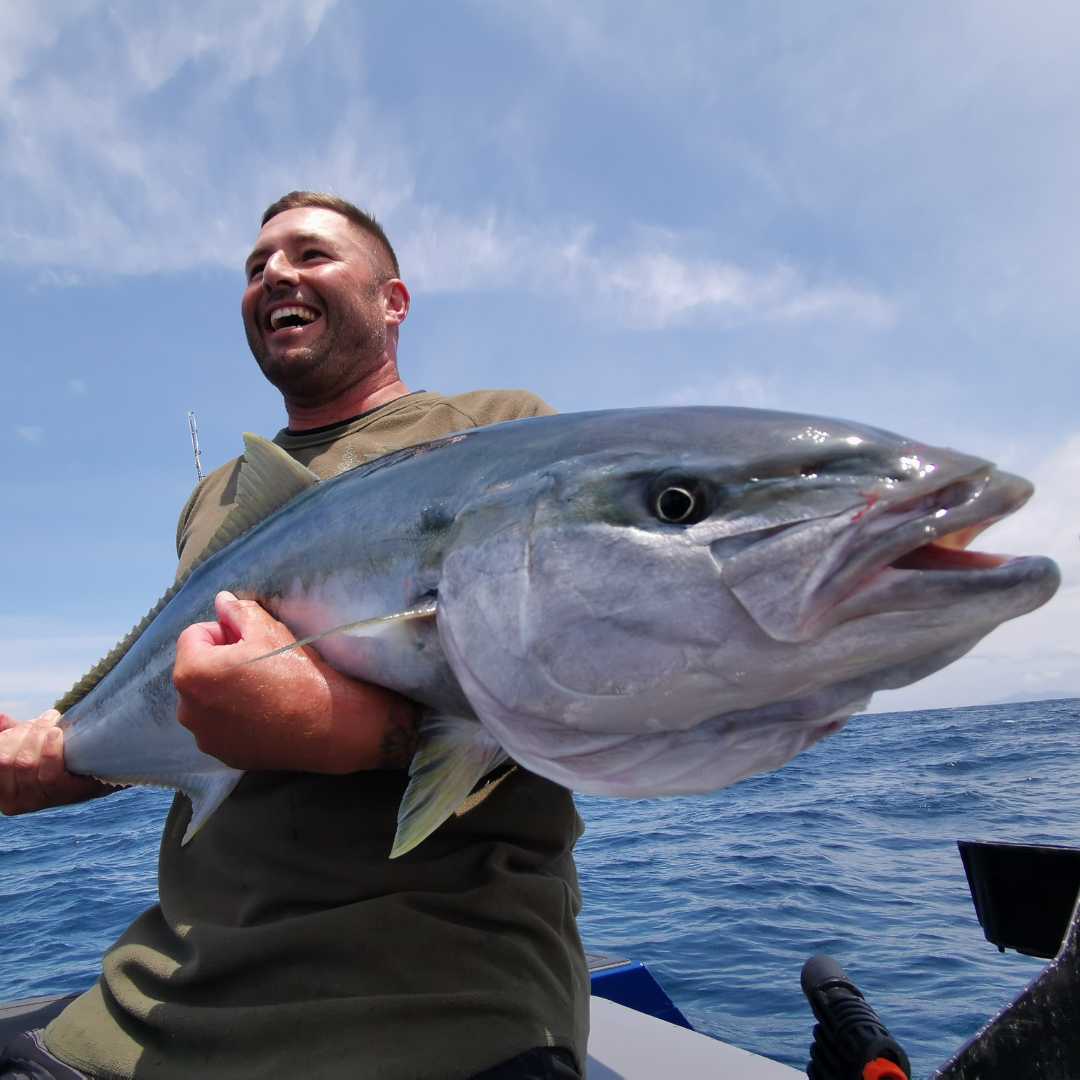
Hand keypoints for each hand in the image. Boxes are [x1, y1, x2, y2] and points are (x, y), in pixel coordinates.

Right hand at [0, 710, 113, 814]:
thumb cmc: (59, 760)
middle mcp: (12, 803)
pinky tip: (56, 734)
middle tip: (46, 720)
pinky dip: (52, 751)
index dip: (7, 739)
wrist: (100, 773)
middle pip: (7, 760)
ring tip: (54, 726)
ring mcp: (37, 802)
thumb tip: (1, 719)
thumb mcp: (31, 748)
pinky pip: (50, 775)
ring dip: (39, 736)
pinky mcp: (62, 797)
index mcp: (1, 791)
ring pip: (27, 764)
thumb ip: (12, 737)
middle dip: (25, 734)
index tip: (26, 725)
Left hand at [173, 591, 418, 772]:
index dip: (224, 631)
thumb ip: (237, 611)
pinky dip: (234, 717)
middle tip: (259, 664)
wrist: (327, 724)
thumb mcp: (268, 630)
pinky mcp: (222, 754)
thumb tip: (221, 601)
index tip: (252, 642)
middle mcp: (187, 709)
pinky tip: (265, 714)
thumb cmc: (295, 673)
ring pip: (207, 699)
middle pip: (197, 669)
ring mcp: (204, 736)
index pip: (194, 635)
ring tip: (263, 691)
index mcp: (191, 672)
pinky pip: (220, 726)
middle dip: (220, 662)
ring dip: (224, 690)